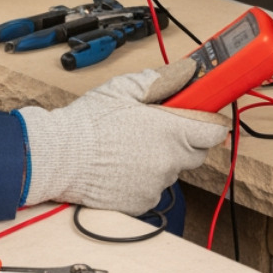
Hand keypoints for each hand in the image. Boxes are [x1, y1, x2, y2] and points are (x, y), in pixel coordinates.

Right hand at [14, 59, 229, 214]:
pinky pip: (153, 187)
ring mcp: (156, 184)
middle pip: (196, 153)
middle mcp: (169, 161)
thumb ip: (163, 79)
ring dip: (161, 159)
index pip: (214, 131)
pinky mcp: (141, 202)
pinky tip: (122, 165)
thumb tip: (189, 71)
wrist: (58, 158)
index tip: (205, 116)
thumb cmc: (88, 122)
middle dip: (185, 140)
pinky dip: (144, 178)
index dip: (210, 122)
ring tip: (130, 146)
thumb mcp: (125, 88)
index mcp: (171, 131)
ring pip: (172, 170)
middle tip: (160, 128)